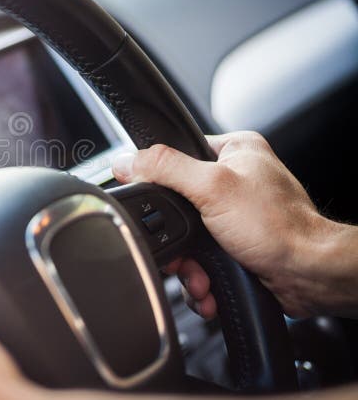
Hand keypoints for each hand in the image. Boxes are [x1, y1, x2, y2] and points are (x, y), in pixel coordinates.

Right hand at [112, 131, 357, 318]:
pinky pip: (201, 259)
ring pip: (187, 238)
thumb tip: (127, 161)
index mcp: (233, 150)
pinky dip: (201, 278)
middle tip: (183, 252)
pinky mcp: (236, 245)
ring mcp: (235, 215)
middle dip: (176, 240)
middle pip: (177, 205)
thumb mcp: (212, 187)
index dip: (161, 183)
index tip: (157, 205)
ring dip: (188, 266)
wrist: (310, 276)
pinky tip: (209, 286)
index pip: (177, 155)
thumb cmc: (280, 227)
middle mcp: (235, 179)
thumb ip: (165, 168)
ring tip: (200, 277)